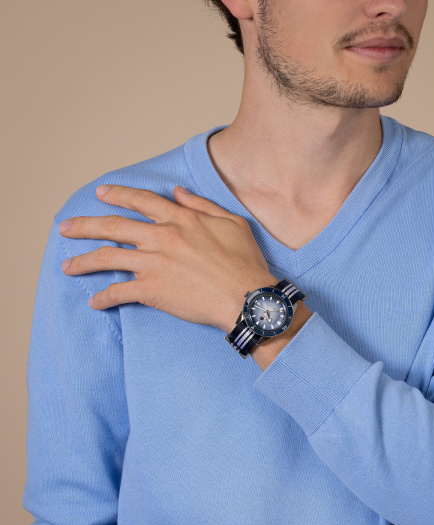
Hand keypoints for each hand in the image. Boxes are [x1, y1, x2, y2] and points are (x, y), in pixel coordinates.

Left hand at [59, 184, 277, 331]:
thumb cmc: (245, 262)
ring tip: (67, 267)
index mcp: (180, 219)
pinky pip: (118, 292)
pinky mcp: (151, 290)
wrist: (248, 297)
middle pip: (112, 226)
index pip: (140, 201)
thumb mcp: (231, 222)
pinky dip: (103, 298)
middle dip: (84, 225)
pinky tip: (94, 302)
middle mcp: (162, 237)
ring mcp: (153, 264)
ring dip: (83, 262)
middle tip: (65, 228)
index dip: (117, 195)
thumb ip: (202, 205)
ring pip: (107, 258)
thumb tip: (178, 192)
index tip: (100, 194)